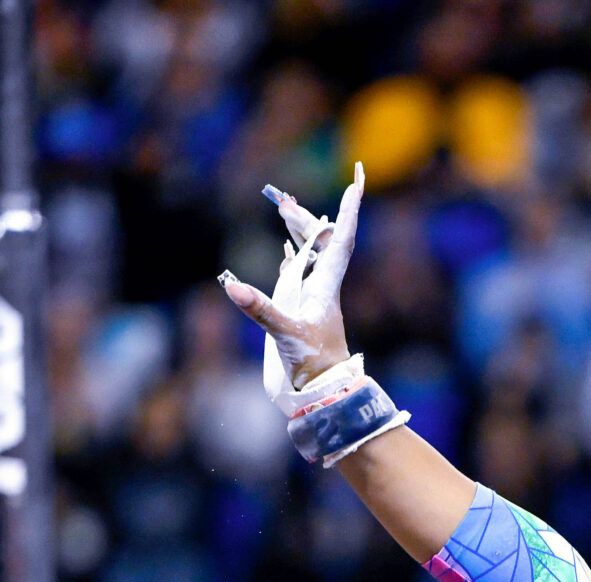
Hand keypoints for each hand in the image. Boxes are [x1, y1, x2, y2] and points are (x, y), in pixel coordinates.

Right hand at [218, 163, 364, 391]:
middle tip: (284, 200)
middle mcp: (322, 287)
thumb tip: (231, 285)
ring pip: (310, 256)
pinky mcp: (302, 310)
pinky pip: (299, 276)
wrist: (323, 391)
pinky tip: (288, 250)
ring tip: (284, 208)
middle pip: (321, 242)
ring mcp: (312, 298)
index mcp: (326, 286)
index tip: (358, 180)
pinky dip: (294, 257)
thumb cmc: (314, 365)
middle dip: (306, 218)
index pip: (340, 240)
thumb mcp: (285, 334)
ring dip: (300, 232)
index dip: (349, 210)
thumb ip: (260, 309)